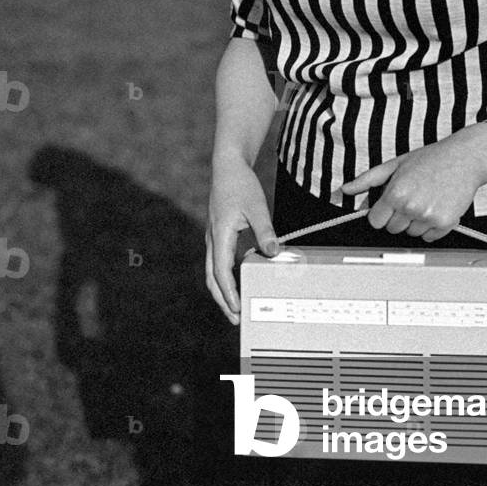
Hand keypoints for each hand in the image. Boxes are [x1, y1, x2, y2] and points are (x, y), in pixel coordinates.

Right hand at [205, 157, 279, 324]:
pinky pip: (219, 262)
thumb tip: (273, 252)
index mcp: (220, 235)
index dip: (229, 293)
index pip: (222, 272)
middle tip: (236, 319)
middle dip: (223, 300)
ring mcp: (214, 238)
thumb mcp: (256, 206)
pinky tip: (238, 282)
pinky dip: (225, 277)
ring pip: (213, 272)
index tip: (237, 308)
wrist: (227, 167)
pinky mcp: (218, 235)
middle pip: (212, 278)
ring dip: (223, 291)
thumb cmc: (241, 185)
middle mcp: (213, 240)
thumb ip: (265, 230)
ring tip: (236, 307)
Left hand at [341, 130, 486, 241]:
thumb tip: (346, 189)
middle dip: (398, 216)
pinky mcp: (445, 223)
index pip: (375, 221)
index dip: (381, 213)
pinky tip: (437, 206)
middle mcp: (411, 207)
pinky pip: (429, 237)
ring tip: (426, 199)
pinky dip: (432, 227)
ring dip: (415, 222)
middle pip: (392, 229)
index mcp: (395, 193)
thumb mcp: (395, 164)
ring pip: (411, 233)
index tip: (389, 205)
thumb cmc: (431, 158)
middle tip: (412, 197)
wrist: (464, 158)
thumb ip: (368, 179)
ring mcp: (428, 217)